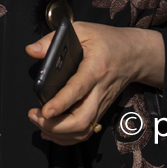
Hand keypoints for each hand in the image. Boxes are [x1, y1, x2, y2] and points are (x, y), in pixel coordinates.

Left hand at [23, 22, 163, 145]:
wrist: (134, 55)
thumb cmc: (107, 41)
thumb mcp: (82, 30)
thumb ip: (53, 40)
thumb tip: (31, 51)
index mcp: (95, 69)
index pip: (78, 90)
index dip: (61, 103)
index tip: (45, 111)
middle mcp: (100, 91)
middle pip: (82, 120)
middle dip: (56, 126)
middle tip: (34, 116)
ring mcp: (101, 104)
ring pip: (83, 130)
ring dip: (59, 133)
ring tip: (38, 122)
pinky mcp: (100, 110)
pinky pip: (85, 131)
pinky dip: (67, 137)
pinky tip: (50, 131)